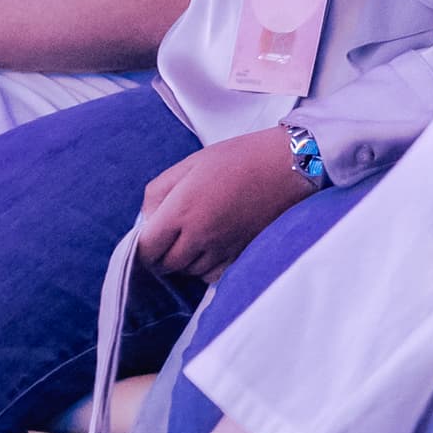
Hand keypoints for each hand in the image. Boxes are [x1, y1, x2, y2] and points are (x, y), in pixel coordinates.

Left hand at [132, 132, 316, 281]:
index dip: (142, 245)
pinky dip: (206, 267)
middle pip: (166, 265)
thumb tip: (147, 220)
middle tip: (171, 234)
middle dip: (162, 253)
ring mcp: (222, 249)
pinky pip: (212, 275)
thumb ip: (159, 192)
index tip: (150, 234)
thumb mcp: (191, 163)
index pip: (146, 248)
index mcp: (182, 210)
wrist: (289, 165)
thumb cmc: (239, 157)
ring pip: (189, 272)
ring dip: (185, 260)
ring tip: (194, 237)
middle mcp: (199, 236)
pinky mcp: (241, 255)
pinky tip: (212, 247)